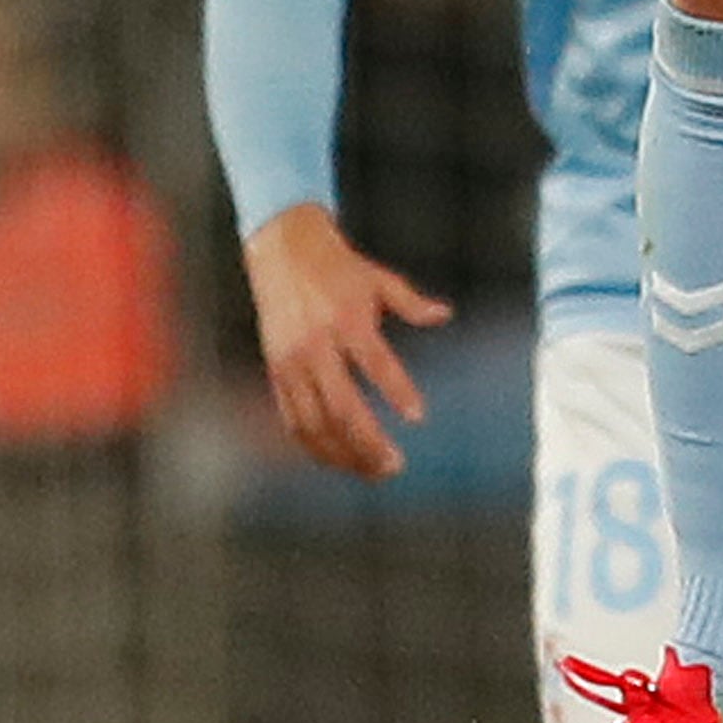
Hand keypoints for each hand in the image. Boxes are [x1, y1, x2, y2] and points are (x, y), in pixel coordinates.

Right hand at [242, 206, 450, 480]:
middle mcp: (316, 344)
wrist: (282, 251)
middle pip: (341, 405)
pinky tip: (338, 460)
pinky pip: (293, 420)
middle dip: (368, 441)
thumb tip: (446, 314)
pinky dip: (314, 446)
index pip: (375, 361)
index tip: (418, 417)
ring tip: (372, 471)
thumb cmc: (339, 267)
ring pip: (314, 422)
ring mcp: (292, 363)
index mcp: (347, 318)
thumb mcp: (379, 279)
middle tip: (396, 465)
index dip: (397, 391)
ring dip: (342, 453)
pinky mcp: (276, 373)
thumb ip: (412, 302)